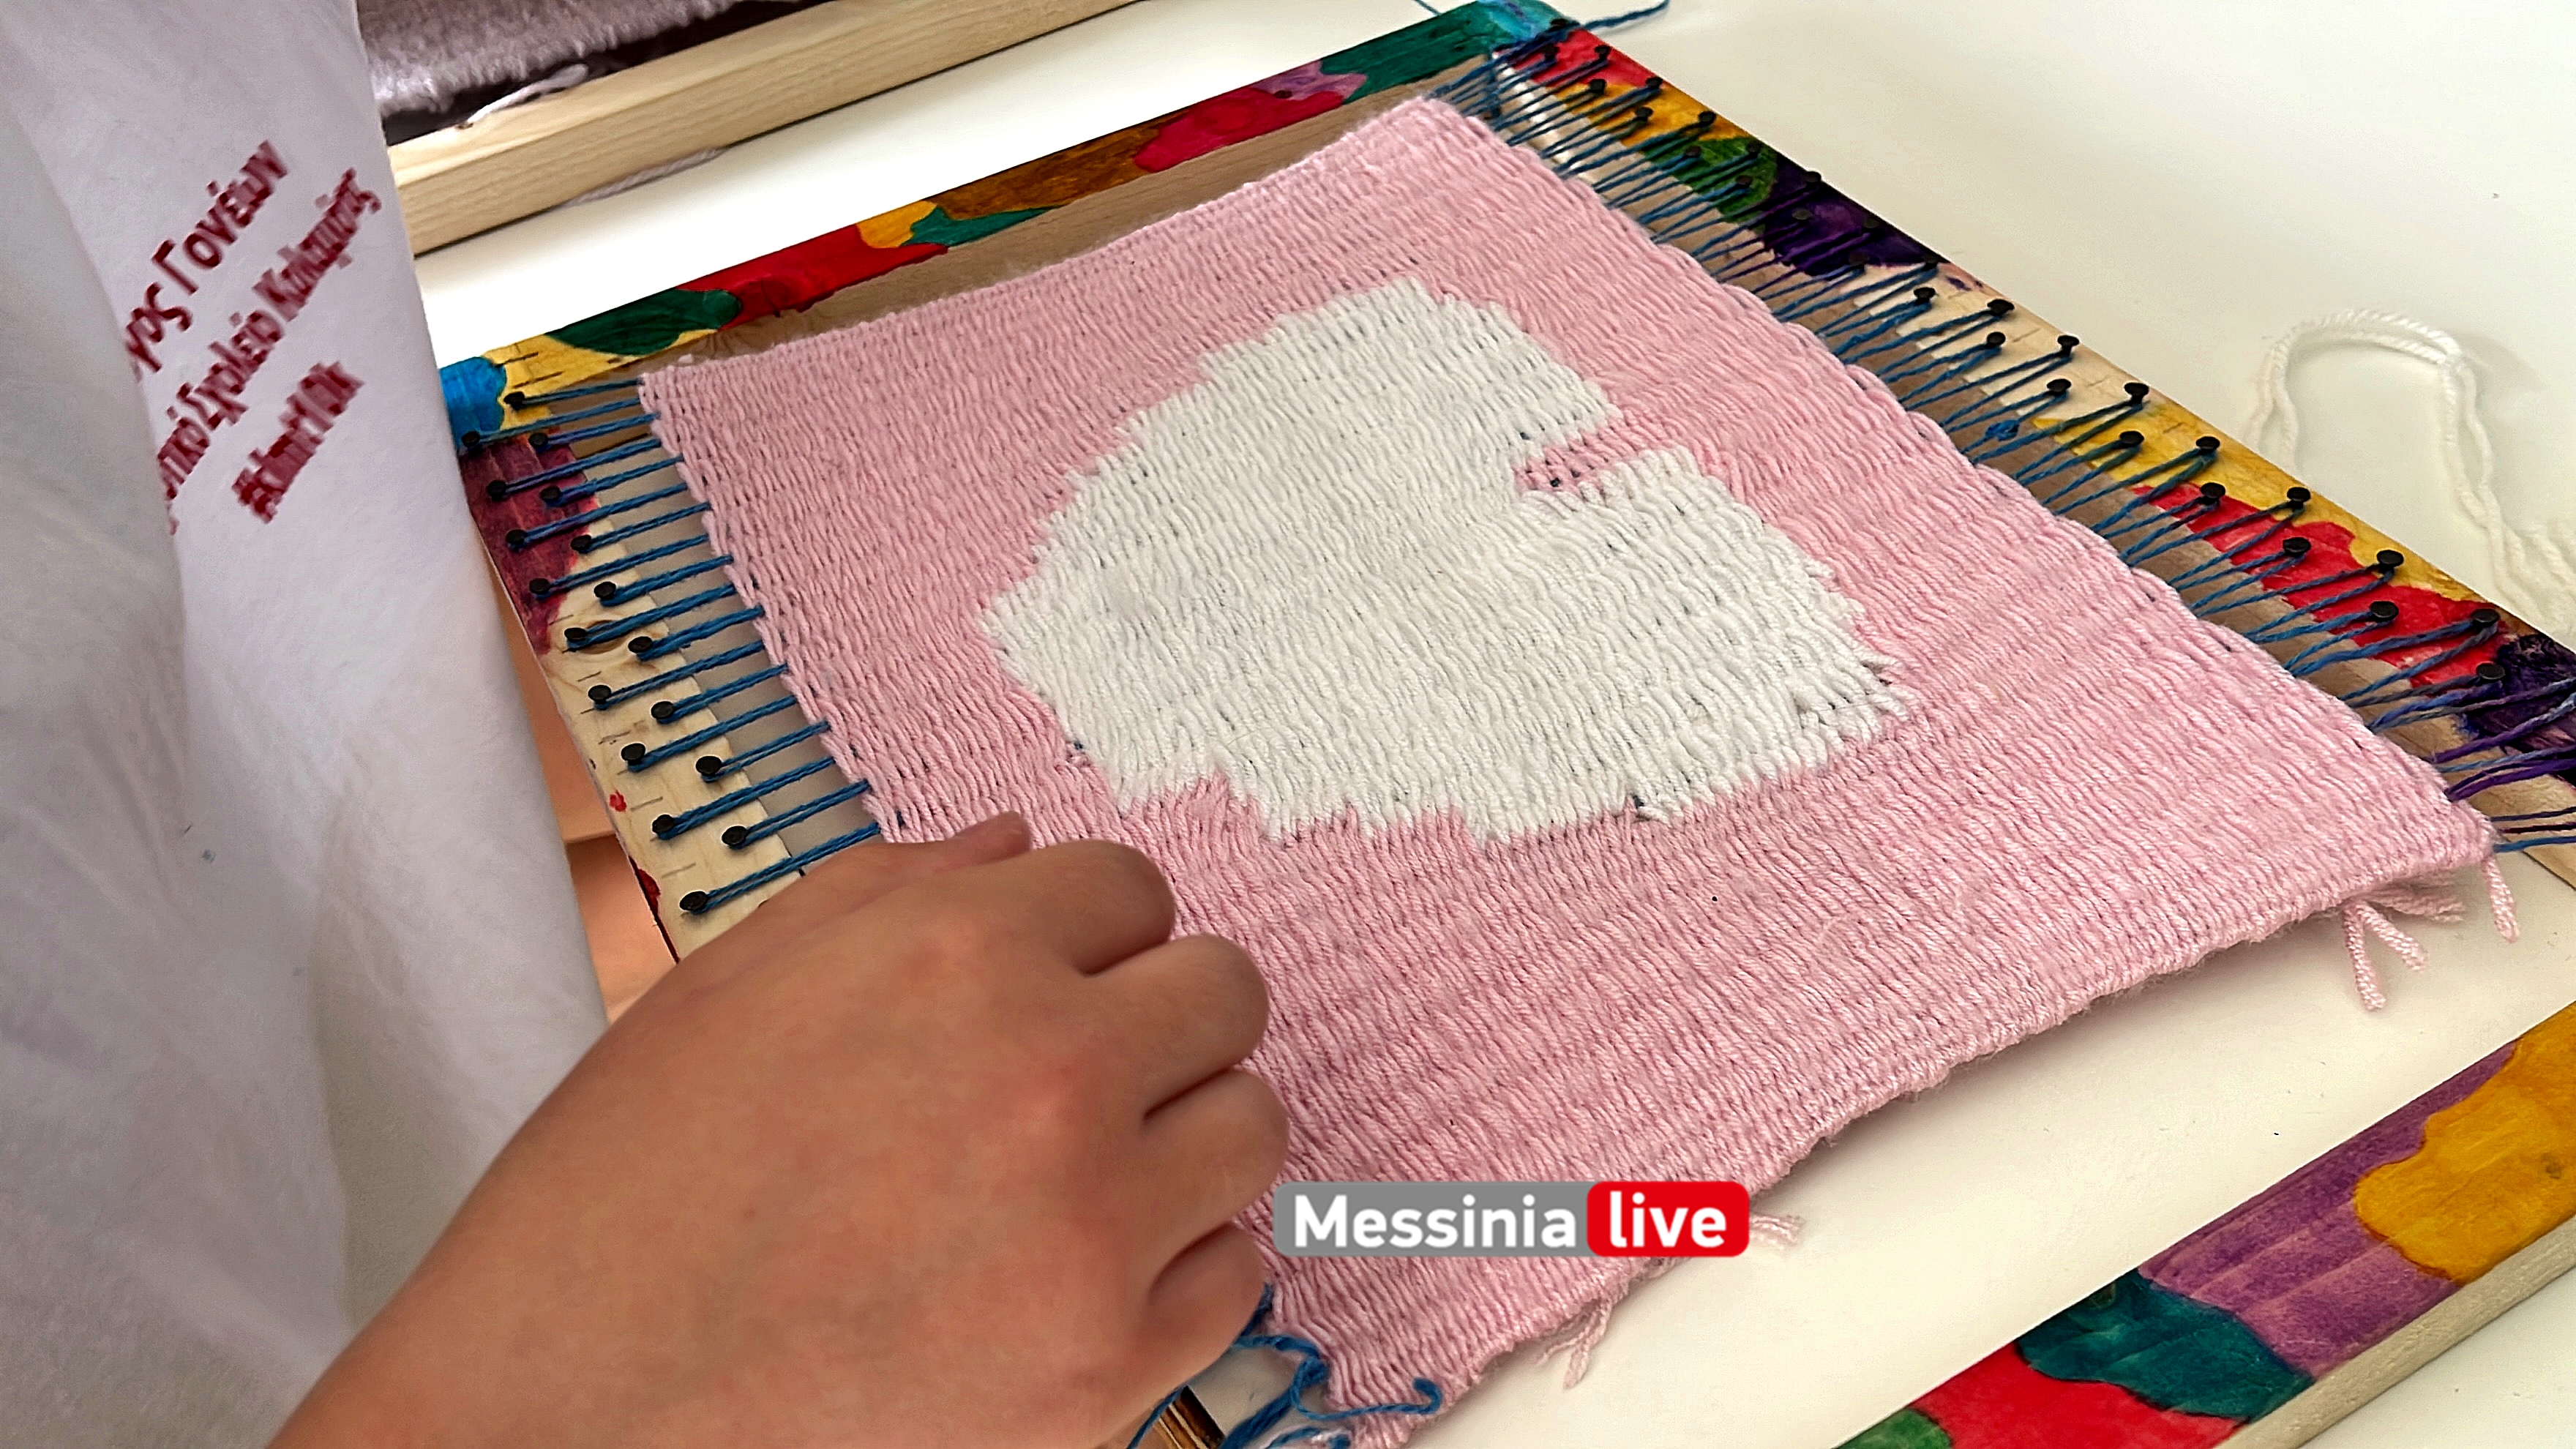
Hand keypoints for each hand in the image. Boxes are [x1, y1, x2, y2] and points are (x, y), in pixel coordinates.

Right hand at [273, 814, 1285, 1448]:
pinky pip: (1235, 1276)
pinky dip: (1177, 1271)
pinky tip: (1079, 1275)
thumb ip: (891, 889)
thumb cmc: (624, 1197)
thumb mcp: (729, 985)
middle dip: (1160, 1021)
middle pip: (1224, 994)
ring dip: (1182, 1141)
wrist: (562, 1406)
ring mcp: (1088, 1227)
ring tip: (1081, 1179)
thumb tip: (1015, 844)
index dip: (1090, 936)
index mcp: (957, 953)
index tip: (1056, 984)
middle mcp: (1047, 1071)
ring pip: (1251, 1129)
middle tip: (1085, 1077)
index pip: (1134, 886)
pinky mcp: (1103, 1367)